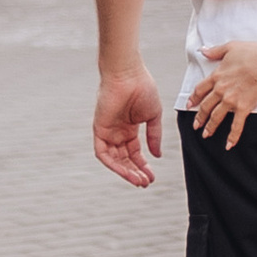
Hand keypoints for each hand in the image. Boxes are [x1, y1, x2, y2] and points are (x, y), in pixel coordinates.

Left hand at [93, 65, 163, 188]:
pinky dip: (113, 164)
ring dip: (126, 171)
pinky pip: (103, 153)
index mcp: (129, 127)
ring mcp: (108, 131)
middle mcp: (117, 131)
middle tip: (146, 182)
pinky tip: (126, 171)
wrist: (128, 74)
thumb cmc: (142, 88)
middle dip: (135, 172)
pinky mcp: (99, 129)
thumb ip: (154, 136)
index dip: (143, 165)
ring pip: (114, 159)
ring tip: (139, 180)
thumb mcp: (153, 116)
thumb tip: (157, 155)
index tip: (152, 176)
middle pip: (124, 159)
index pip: (134, 153)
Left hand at [186, 40, 256, 148]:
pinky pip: (236, 125)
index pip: (200, 89)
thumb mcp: (230, 47)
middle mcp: (221, 90)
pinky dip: (232, 137)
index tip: (189, 104)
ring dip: (210, 127)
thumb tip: (203, 50)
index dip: (194, 98)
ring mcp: (231, 100)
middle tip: (196, 125)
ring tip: (206, 134)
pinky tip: (229, 145)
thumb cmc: (253, 53)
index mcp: (217, 75)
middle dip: (199, 117)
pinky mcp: (244, 108)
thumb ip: (215, 51)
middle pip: (206, 106)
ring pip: (216, 117)